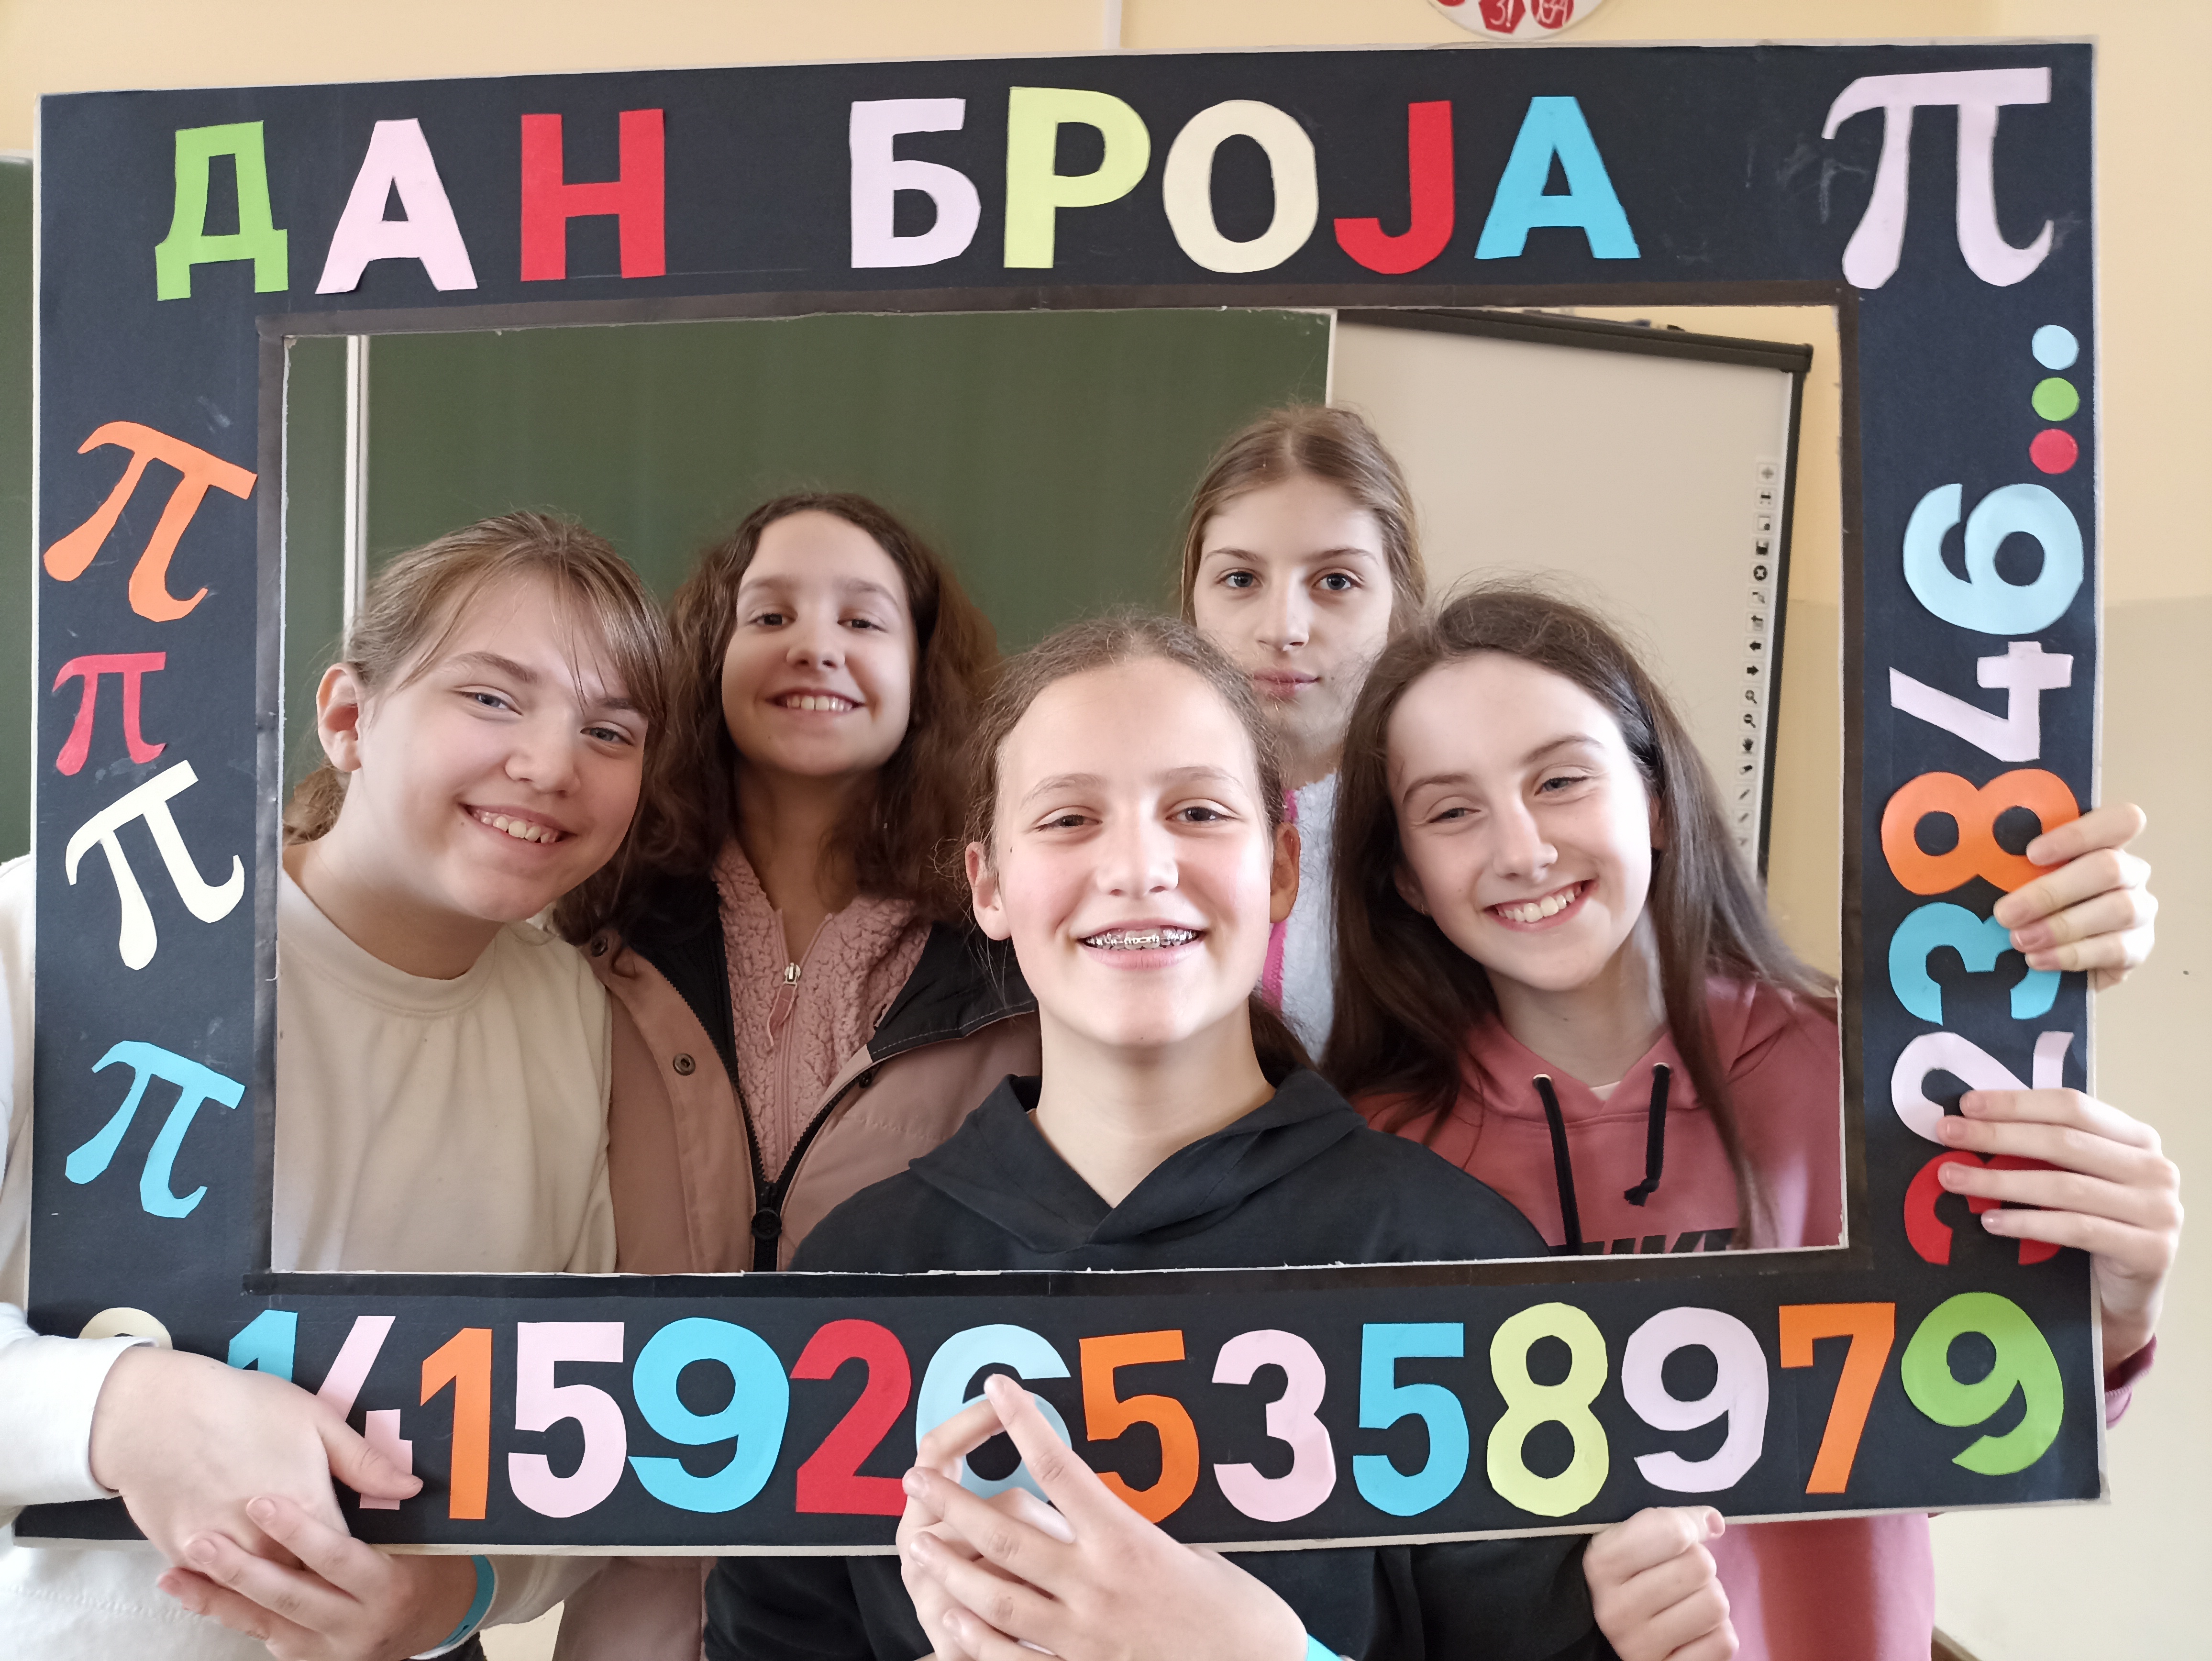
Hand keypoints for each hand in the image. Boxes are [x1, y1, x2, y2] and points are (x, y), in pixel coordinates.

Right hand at [89, 1347, 420, 1566]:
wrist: (155, 1410)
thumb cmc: (242, 1406)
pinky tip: (243, 1571)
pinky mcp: (183, 1555)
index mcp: (308, 1510)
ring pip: (257, 1590)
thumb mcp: (315, 1420)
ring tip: (290, 1576)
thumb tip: (412, 1488)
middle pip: (303, 1581)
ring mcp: (222, 1554)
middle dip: (320, 1582)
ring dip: (274, 1587)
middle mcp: (265, 1543)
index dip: (358, 1559)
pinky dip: (229, 1581)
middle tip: (337, 1579)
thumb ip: (364, 1462)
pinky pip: (213, 1583)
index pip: (345, 1557)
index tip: (371, 1561)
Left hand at [155, 1494, 476, 1660]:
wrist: (433, 1620)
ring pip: (266, 1621)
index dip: (299, 1531)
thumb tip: (399, 1479)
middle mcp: (357, 1624)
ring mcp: (328, 1648)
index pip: (338, 1557)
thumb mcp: (420, 1535)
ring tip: (175, 1574)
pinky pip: (261, 1634)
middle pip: (291, 1595)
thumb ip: (391, 1508)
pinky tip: (192, 1594)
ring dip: (217, 1598)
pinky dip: (225, 1613)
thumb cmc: (425, 1562)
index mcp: (388, 1585)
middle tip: (202, 1541)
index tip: (262, 1501)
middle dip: (241, 1570)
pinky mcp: (307, 1659)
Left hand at [897, 1373, 1307, 1660]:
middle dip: (954, 1504)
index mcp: (1128, 1542)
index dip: (1023, 1425)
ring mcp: (1083, 1639)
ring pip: (997, 1600)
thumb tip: (1095, 1515)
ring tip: (920, 1545)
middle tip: (916, 1478)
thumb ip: (1131, 1536)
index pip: (1060, 1469)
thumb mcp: (1188, 1551)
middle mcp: (1097, 1587)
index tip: (999, 1387)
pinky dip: (974, 1641)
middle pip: (1007, 1536)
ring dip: (952, 1569)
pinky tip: (949, 1619)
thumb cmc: (1234, 1612)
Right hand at [1583, 1506, 1733, 1660]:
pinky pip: (1724, 1641)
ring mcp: (1638, 1646)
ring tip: (1686, 1601)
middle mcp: (1614, 1608)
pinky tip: (1692, 1630)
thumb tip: (1714, 1522)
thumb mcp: (1634, 1537)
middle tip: (1679, 1575)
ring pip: (1715, 1604)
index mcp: (1601, 1563)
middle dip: (1699, 1565)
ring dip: (1709, 1598)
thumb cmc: (1634, 1574)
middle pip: (1701, 1566)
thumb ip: (1671, 1521)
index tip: (1680, 1536)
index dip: (1688, 1526)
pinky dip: (1717, 1633)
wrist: (1623, 1628)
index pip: (1673, 1532)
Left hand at [1938, 1089, 2180, 1366]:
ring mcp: (2158, 1210)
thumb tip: (1971, 1122)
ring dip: (2000, 1181)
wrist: (2124, 1293)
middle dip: (1998, 1136)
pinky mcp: (2149, 1250)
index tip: (1966, 1104)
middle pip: (2064, 1142)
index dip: (2017, 1103)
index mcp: (2137, 1138)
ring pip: (2065, 1187)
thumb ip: (2043, 1149)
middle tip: (1947, 1133)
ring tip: (1953, 1178)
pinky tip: (1989, 1221)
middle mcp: (2155, 1169)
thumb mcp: (2075, 1177)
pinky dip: (2028, 1223)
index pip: (2072, 1107)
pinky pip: (2076, 1229)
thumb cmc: (2093, 1223)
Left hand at [1994, 802, 2154, 988]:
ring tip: (2018, 940)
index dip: (2079, 834)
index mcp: (2107, 843)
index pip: (2120, 820)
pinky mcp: (2138, 948)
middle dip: (2052, 891)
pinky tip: (2037, 959)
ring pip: (2118, 909)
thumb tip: (1973, 857)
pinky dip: (2072, 955)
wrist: (2049, 957)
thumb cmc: (2029, 905)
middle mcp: (2131, 872)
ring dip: (2061, 926)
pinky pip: (2116, 949)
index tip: (2031, 854)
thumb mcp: (2019, 879)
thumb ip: (2012, 864)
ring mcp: (2140, 910)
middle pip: (2109, 868)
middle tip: (2005, 913)